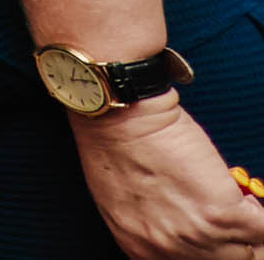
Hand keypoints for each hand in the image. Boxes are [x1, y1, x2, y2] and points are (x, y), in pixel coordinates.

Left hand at [73, 96, 263, 258]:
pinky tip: (243, 196)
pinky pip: (261, 227)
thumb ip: (153, 225)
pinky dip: (259, 212)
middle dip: (237, 244)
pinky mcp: (221, 213)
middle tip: (236, 221)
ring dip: (250, 229)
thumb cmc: (114, 145)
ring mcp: (197, 235)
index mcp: (141, 249)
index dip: (212, 252)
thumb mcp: (123, 202)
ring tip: (240, 206)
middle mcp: (169, 251)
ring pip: (249, 252)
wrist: (120, 117)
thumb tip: (180, 226)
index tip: (220, 240)